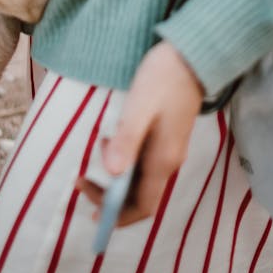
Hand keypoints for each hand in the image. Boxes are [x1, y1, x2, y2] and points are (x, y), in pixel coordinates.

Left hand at [76, 42, 204, 225]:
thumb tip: (113, 174)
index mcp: (163, 160)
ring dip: (115, 178)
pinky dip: (124, 162)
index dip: (117, 215)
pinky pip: (143, 163)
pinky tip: (111, 142)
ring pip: (140, 180)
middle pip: (139, 197)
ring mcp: (169, 150)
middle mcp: (168, 162)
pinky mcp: (166, 138)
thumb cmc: (163, 79)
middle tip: (82, 182)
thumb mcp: (139, 107)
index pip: (142, 206)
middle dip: (110, 197)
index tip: (90, 210)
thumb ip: (127, 139)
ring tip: (96, 152)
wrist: (190, 57)